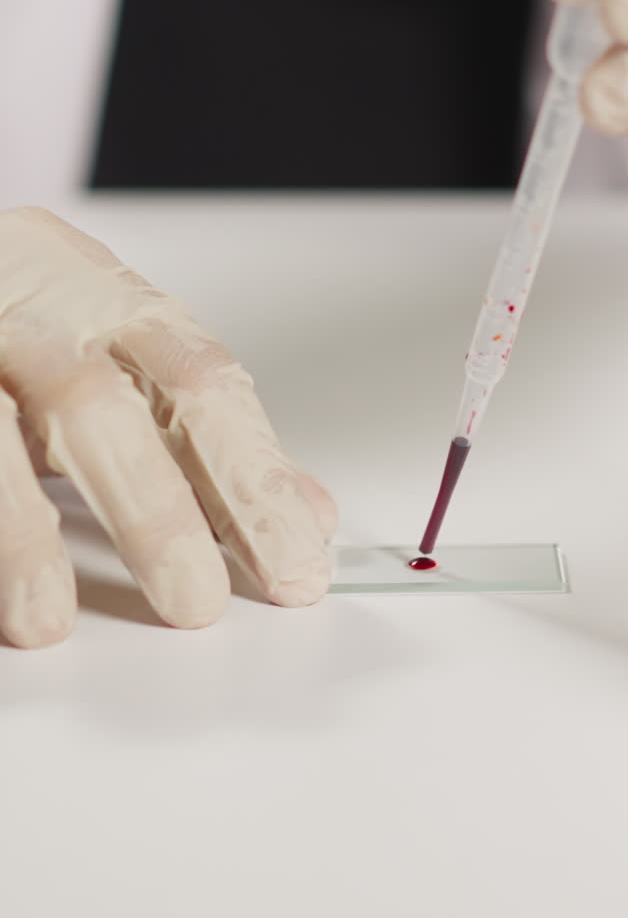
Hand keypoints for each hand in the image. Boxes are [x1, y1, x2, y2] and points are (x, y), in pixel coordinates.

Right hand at [0, 208, 335, 647]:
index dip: (253, 479)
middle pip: (101, 406)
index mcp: (121, 308)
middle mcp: (48, 317)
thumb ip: (212, 437)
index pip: (204, 387)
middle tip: (194, 603)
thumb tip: (308, 514)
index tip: (294, 564)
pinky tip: (0, 585)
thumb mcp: (134, 355)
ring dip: (28, 532)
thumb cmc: (37, 302)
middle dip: (154, 514)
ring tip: (48, 615)